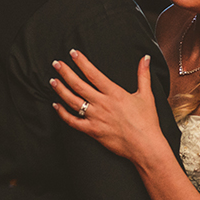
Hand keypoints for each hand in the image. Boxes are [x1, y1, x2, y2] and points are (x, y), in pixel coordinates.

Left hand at [51, 50, 165, 163]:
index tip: (73, 53)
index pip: (93, 74)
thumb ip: (143, 75)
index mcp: (114, 93)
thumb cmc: (147, 122)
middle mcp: (102, 103)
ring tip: (53, 81)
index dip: (82, 62)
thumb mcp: (146, 95)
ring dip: (61, 90)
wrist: (145, 145)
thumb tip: (146, 58)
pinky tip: (56, 105)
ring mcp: (96, 118)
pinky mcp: (92, 131)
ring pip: (73, 101)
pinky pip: (73, 121)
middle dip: (66, 72)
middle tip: (56, 64)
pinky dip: (62, 113)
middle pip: (79, 85)